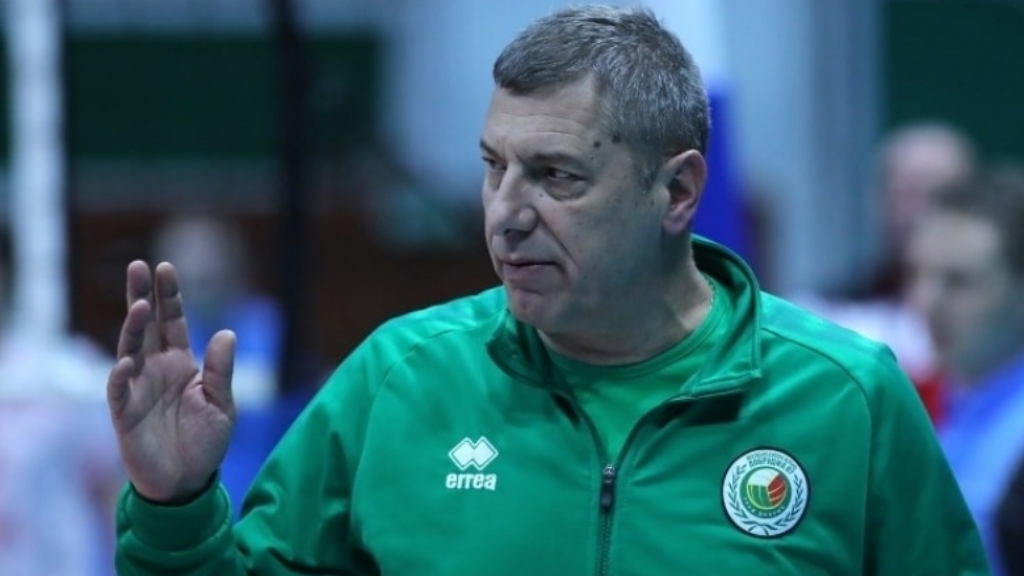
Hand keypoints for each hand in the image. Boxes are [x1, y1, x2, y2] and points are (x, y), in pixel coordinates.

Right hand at [107, 261, 236, 503]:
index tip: (166, 267)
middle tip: (137, 266)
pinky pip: (119, 391)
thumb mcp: (223, 404)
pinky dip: (121, 375)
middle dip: (141, 296)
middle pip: (146, 327)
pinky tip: (128, 360)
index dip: (170, 297)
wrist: (188, 483)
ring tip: (140, 306)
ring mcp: (138, 389)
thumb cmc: (206, 442)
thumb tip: (226, 332)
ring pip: (130, 350)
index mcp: (181, 363)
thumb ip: (221, 371)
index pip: (173, 322)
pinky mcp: (125, 414)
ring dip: (133, 328)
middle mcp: (156, 370)